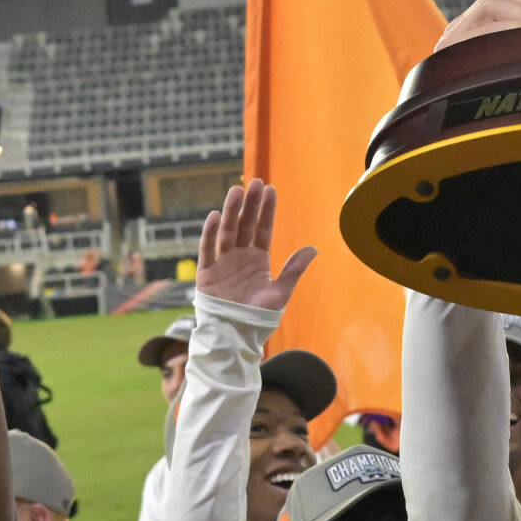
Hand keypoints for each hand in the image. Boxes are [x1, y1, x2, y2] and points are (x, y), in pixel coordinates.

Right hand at [197, 182, 316, 313]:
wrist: (236, 337)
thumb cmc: (258, 318)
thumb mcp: (280, 293)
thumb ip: (293, 270)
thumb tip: (314, 249)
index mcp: (258, 260)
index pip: (263, 229)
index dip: (267, 210)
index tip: (271, 189)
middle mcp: (240, 257)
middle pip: (245, 225)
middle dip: (250, 204)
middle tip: (255, 183)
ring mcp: (222, 263)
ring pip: (227, 232)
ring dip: (231, 211)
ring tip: (237, 191)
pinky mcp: (206, 273)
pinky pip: (207, 249)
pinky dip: (209, 233)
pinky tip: (215, 216)